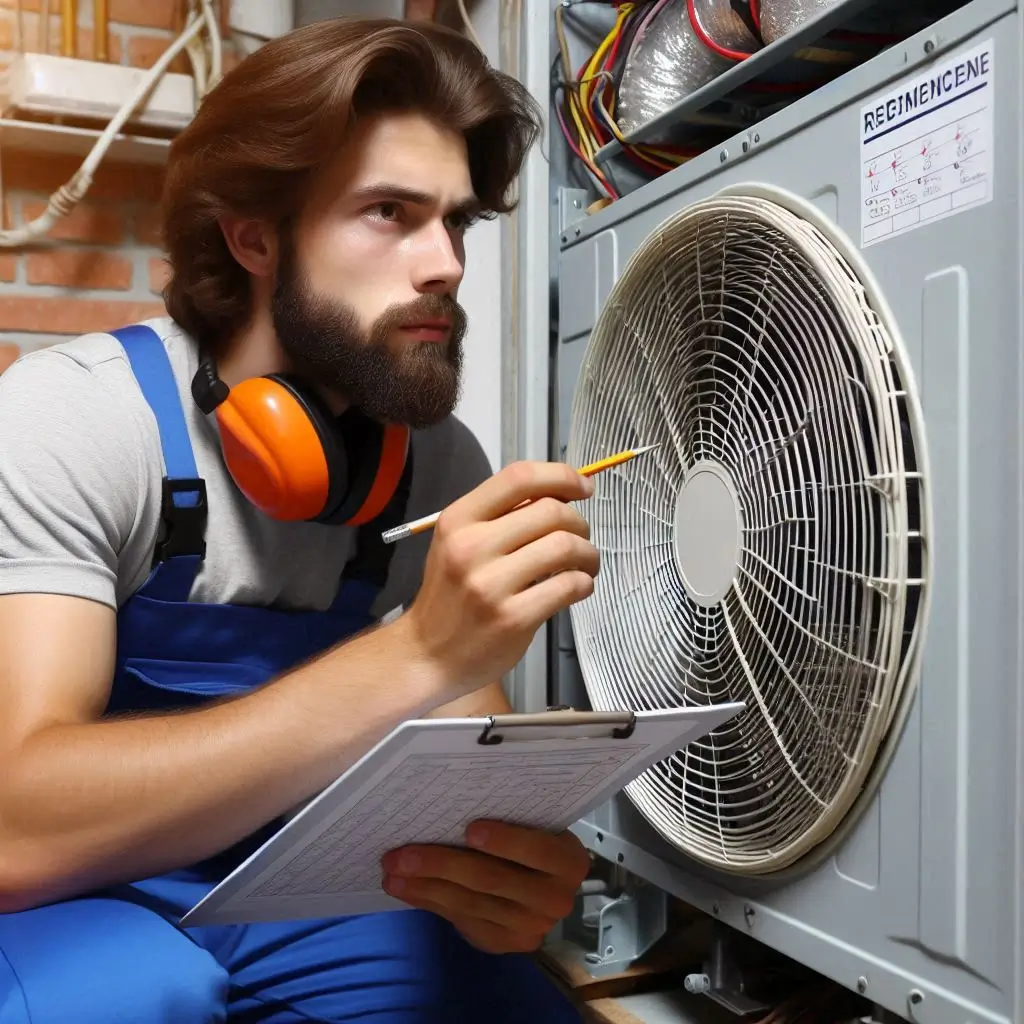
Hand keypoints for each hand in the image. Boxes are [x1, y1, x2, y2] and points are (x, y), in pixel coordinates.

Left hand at [380, 820, 591, 953]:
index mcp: (568, 861)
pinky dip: (430, 902)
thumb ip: (508, 817)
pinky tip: (406, 889)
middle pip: (492, 880)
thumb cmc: (529, 836)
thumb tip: (450, 801)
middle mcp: (555, 899)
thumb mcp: (532, 824)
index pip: (538, 850)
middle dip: (442, 864)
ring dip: (425, 886)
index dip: (506, 841)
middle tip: (401, 854)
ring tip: (392, 872)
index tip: (470, 829)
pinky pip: (462, 921)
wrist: (543, 884)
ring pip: (470, 904)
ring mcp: (531, 927)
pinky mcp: (506, 944)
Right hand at [398, 461, 599, 697]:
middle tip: (582, 538)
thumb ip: (500, 517)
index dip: (561, 476)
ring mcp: (492, 584)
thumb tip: (558, 495)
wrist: (427, 655)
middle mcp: (472, 547)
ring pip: (565, 547)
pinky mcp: (513, 618)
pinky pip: (568, 586)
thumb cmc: (450, 596)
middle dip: (580, 523)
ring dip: (588, 554)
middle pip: (551, 511)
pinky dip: (584, 583)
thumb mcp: (458, 543)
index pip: (519, 477)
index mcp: (458, 520)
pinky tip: (577, 587)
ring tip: (585, 565)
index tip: (583, 488)